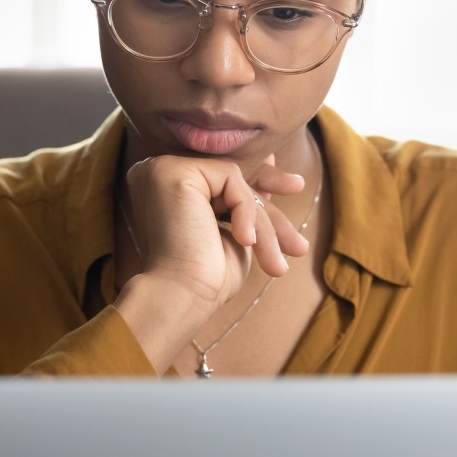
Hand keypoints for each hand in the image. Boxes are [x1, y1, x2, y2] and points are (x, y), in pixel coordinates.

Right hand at [114, 152, 307, 373]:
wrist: (183, 297)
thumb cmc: (207, 274)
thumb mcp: (236, 227)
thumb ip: (245, 195)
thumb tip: (271, 159)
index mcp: (167, 184)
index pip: (222, 179)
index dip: (261, 187)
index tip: (294, 188)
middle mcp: (158, 170)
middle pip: (230, 179)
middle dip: (268, 207)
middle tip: (297, 237)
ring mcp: (162, 168)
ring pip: (234, 180)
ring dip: (261, 221)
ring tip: (275, 260)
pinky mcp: (173, 171)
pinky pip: (229, 178)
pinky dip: (245, 211)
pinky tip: (246, 241)